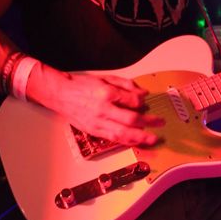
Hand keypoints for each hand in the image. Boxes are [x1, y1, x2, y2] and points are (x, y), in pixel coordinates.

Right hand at [27, 65, 164, 146]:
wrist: (60, 94)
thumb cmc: (81, 85)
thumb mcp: (105, 77)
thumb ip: (125, 84)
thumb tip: (143, 92)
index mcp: (106, 93)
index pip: (132, 100)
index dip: (142, 102)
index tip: (146, 102)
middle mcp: (103, 109)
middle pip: (131, 119)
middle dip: (148, 122)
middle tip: (160, 123)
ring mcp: (98, 122)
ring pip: (123, 134)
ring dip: (140, 138)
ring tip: (152, 139)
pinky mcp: (93, 131)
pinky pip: (113, 139)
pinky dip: (127, 141)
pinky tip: (136, 142)